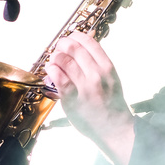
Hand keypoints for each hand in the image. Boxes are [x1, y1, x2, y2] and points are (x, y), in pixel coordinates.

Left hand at [45, 31, 135, 164]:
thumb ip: (97, 64)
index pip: (90, 43)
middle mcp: (97, 74)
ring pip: (65, 61)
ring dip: (55, 57)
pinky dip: (52, 70)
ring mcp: (85, 87)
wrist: (114, 128)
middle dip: (62, 44)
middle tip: (58, 47)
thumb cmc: (110, 103)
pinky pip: (59, 78)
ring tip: (53, 60)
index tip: (69, 37)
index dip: (76, 36)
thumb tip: (79, 46)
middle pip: (74, 49)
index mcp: (108, 67)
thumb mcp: (110, 79)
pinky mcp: (72, 99)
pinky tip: (50, 70)